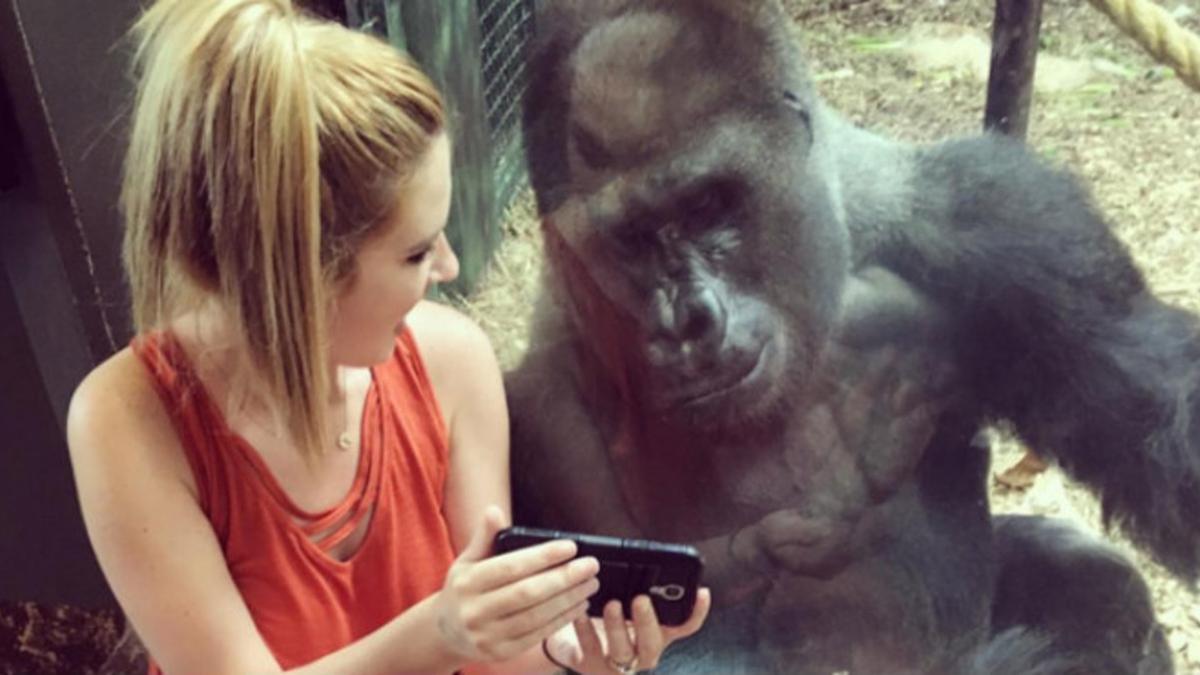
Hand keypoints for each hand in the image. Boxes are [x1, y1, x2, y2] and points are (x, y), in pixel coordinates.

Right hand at [434, 506, 600, 662]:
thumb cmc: (464, 589)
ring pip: (537, 616)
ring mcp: (487, 636)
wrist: (446, 633)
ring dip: (569, 599)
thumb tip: (494, 511)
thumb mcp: (467, 561)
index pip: (511, 567)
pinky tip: (579, 606)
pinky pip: (538, 636)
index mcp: (468, 582)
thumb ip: (484, 537)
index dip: (543, 556)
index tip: (571, 547)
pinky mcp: (501, 653)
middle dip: (564, 578)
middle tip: (590, 566)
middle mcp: (475, 611)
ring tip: (590, 584)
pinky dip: (562, 620)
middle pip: (528, 593)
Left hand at [544, 588, 711, 672]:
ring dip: (617, 626)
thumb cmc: (603, 617)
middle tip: (640, 599)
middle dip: (647, 621)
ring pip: (623, 649)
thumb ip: (636, 586)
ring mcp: (617, 663)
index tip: (701, 591)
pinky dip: (586, 630)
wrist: (571, 641)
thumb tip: (642, 557)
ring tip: (611, 604)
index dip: (696, 612)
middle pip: (653, 642)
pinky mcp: (591, 665)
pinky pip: (591, 648)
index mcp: (656, 633)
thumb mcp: (625, 599)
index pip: (683, 626)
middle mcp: (641, 651)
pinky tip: (582, 614)